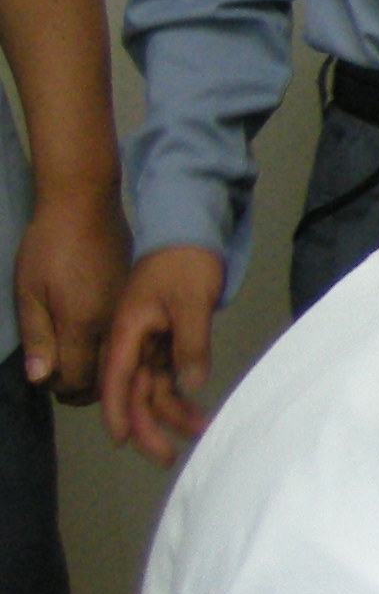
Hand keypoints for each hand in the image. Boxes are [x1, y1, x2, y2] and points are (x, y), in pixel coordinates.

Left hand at [17, 178, 131, 405]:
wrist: (86, 206)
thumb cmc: (48, 246)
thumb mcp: (28, 291)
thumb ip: (37, 337)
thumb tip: (40, 378)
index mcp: (83, 324)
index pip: (77, 378)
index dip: (60, 387)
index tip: (46, 379)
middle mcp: (113, 325)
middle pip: (105, 377)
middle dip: (82, 387)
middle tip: (60, 379)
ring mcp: (129, 313)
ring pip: (120, 360)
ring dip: (100, 372)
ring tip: (78, 364)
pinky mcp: (135, 300)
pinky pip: (128, 339)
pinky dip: (114, 351)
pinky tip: (97, 343)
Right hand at [98, 245, 225, 464]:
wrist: (191, 234)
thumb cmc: (187, 264)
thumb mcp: (192, 302)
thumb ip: (191, 344)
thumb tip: (189, 385)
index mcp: (127, 330)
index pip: (117, 378)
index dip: (117, 411)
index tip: (120, 441)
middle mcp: (131, 340)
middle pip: (132, 390)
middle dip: (146, 424)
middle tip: (166, 457)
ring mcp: (147, 341)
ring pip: (152, 386)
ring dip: (170, 412)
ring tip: (199, 434)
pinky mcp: (165, 339)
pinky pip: (166, 374)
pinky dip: (180, 393)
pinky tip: (197, 412)